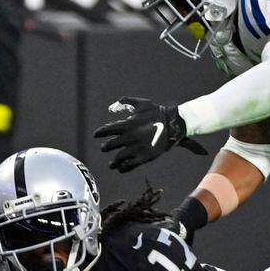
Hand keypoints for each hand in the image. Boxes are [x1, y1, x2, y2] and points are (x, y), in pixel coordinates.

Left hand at [93, 97, 207, 172]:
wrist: (173, 124)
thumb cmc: (157, 112)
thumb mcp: (142, 103)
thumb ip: (126, 102)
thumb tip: (115, 104)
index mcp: (127, 124)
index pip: (107, 130)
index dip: (100, 133)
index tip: (96, 135)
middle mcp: (129, 137)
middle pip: (110, 145)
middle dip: (105, 147)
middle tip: (104, 148)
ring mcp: (136, 148)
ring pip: (118, 158)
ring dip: (113, 162)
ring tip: (111, 164)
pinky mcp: (144, 157)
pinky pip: (130, 165)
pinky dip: (124, 168)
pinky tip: (121, 169)